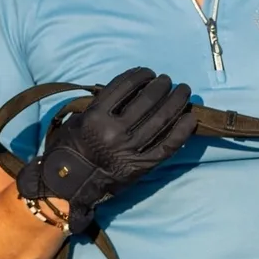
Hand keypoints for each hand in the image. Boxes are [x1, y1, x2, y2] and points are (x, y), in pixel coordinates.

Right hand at [17, 68, 195, 233]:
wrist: (68, 186)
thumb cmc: (69, 150)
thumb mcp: (77, 119)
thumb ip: (101, 104)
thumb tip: (130, 90)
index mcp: (95, 117)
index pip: (125, 86)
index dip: (141, 75)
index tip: (148, 72)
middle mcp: (114, 132)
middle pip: (147, 100)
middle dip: (162, 85)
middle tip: (168, 80)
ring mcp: (130, 150)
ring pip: (162, 119)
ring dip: (176, 101)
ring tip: (183, 91)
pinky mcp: (142, 166)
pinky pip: (168, 146)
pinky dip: (182, 131)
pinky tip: (191, 118)